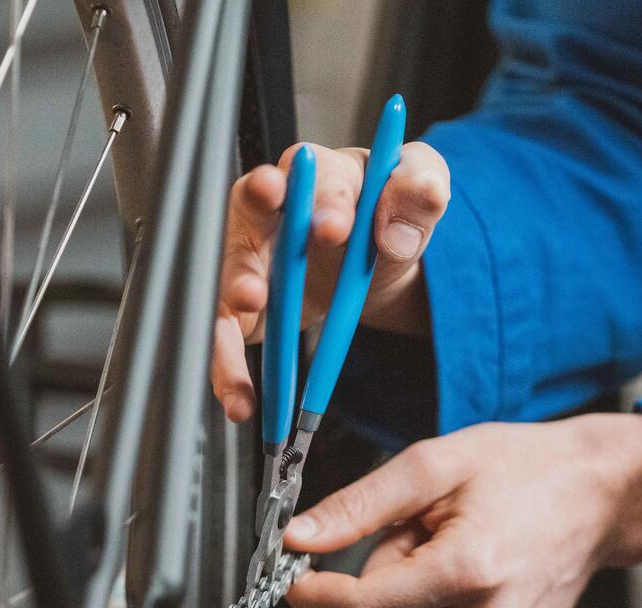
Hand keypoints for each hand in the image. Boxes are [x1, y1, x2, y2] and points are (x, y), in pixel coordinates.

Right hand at [212, 140, 450, 421]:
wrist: (377, 259)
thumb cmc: (388, 211)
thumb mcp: (420, 192)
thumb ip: (420, 194)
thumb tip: (402, 222)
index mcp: (321, 172)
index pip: (312, 173)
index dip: (320, 200)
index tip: (335, 229)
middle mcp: (273, 209)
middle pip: (243, 222)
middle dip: (243, 260)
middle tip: (254, 294)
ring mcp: (250, 255)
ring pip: (221, 285)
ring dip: (224, 326)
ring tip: (236, 363)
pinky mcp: (240, 303)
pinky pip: (224, 337)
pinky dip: (228, 372)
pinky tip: (242, 401)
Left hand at [283, 414, 641, 607]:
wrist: (599, 495)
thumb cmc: (524, 471)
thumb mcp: (433, 465)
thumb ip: (358, 506)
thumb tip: (299, 539)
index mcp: (470, 571)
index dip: (318, 595)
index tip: (296, 580)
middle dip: (373, 590)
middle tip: (412, 540)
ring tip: (444, 561)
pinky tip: (462, 590)